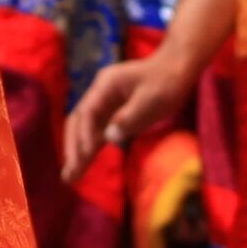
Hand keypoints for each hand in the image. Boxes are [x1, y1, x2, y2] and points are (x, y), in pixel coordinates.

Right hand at [62, 45, 205, 172]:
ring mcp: (104, 105)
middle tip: (69, 173)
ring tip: (69, 177)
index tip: (84, 154)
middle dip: (73, 147)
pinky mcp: (113, 116)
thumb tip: (109, 138)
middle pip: (78, 121)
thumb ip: (130, 117)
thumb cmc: (167, 81)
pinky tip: (81, 166)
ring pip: (85, 131)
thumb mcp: (152, 98)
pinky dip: (89, 150)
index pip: (87, 111)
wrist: (177, 70)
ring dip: (77, 152)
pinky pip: (96, 134)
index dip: (84, 134)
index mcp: (106, 85)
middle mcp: (100, 94)